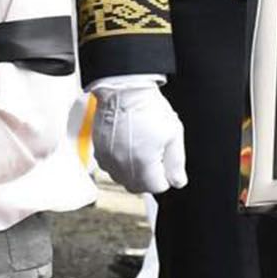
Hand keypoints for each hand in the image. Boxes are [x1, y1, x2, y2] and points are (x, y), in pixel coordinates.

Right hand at [90, 77, 187, 192]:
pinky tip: (127, 146)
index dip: (166, 174)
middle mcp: (122, 166)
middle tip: (155, 153)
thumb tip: (177, 181)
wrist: (123, 90)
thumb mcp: (173, 133)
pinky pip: (111, 168)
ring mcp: (108, 160)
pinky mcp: (100, 153)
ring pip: (124, 179)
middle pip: (140, 187)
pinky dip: (120, 163)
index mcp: (142, 164)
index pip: (158, 187)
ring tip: (140, 148)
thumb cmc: (147, 107)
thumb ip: (177, 163)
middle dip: (150, 176)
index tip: (165, 158)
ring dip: (134, 171)